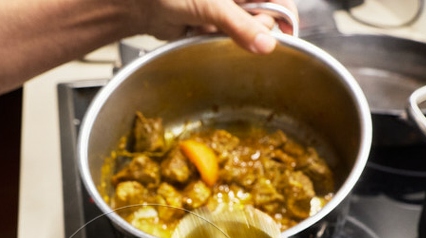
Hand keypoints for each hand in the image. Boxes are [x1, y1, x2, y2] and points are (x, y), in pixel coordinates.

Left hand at [130, 0, 298, 53]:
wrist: (138, 5)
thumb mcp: (211, 5)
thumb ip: (240, 25)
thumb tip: (266, 43)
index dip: (284, 15)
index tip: (287, 34)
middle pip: (265, 16)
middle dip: (254, 28)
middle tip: (238, 31)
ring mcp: (225, 9)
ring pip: (246, 30)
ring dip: (234, 36)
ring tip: (212, 29)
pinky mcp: (213, 24)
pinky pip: (227, 37)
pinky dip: (218, 40)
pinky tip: (203, 34)